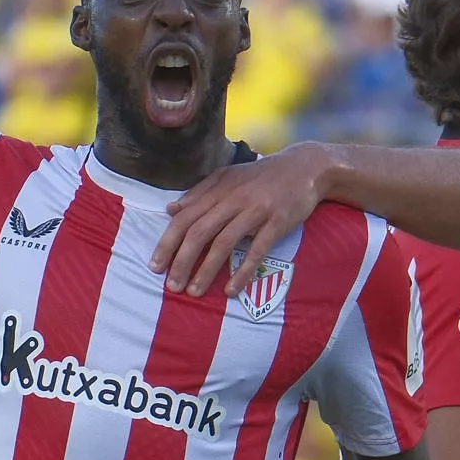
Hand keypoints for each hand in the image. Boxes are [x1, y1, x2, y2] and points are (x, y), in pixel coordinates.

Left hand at [151, 144, 336, 295]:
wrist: (305, 168)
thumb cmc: (262, 176)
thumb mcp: (228, 177)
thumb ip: (199, 193)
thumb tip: (171, 210)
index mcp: (218, 188)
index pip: (185, 218)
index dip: (168, 243)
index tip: (154, 266)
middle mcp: (234, 198)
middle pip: (200, 232)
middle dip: (182, 261)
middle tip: (171, 286)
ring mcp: (256, 211)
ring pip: (224, 243)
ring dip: (206, 270)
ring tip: (194, 292)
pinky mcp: (277, 223)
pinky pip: (257, 251)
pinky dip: (242, 272)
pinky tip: (231, 290)